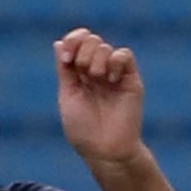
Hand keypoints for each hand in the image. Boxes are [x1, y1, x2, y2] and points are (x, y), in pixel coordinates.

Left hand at [55, 28, 146, 169]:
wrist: (105, 150)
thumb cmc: (84, 131)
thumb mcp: (67, 96)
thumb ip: (64, 70)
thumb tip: (59, 43)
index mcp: (80, 75)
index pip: (77, 42)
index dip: (72, 41)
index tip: (66, 59)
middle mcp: (98, 71)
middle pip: (91, 39)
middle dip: (82, 51)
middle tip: (83, 73)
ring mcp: (114, 75)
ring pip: (105, 47)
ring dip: (96, 60)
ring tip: (97, 79)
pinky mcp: (131, 80)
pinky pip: (124, 54)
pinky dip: (115, 61)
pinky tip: (111, 79)